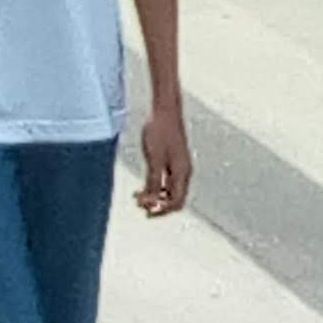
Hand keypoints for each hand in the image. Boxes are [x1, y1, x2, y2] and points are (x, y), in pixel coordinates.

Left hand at [137, 99, 192, 215]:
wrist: (165, 111)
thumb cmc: (159, 133)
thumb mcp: (154, 160)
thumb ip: (154, 182)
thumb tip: (151, 202)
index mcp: (182, 173)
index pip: (177, 202)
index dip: (162, 211)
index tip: (146, 211)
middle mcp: (184, 172)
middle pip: (176, 200)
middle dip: (159, 206)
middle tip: (141, 207)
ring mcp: (180, 166)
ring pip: (171, 192)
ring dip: (156, 198)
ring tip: (138, 197)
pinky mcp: (173, 161)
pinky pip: (167, 181)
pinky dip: (156, 188)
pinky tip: (142, 186)